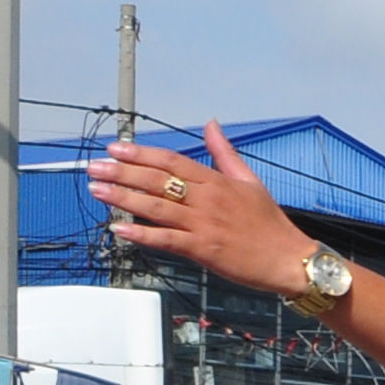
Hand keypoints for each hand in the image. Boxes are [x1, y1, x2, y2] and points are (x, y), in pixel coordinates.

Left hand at [88, 124, 307, 291]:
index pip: (172, 161)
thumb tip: (211, 125)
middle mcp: (207, 200)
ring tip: (97, 191)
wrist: (289, 259)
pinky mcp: (203, 249)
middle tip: (95, 167)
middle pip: (157, 181)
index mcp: (217, 181)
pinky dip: (141, 234)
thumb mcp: (249, 180)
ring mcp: (203, 225)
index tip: (116, 149)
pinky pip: (166, 240)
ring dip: (123, 198)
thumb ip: (224, 152)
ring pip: (156, 207)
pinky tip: (119, 229)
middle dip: (122, 173)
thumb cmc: (270, 224)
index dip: (141, 154)